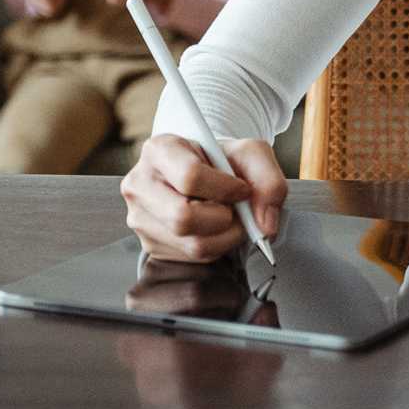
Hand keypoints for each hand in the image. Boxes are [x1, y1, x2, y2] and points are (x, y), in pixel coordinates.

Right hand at [121, 134, 286, 262]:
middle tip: (236, 210)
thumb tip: (265, 226)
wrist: (203, 173)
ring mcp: (140, 218)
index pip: (190, 177)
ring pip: (191, 244)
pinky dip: (215, 247)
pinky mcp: (150, 244)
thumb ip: (268, 181)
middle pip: (183, 217)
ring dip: (224, 237)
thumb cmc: (221, 161)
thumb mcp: (250, 154)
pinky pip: (191, 258)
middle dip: (223, 219)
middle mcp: (140, 184)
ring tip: (229, 217)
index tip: (242, 189)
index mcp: (158, 150)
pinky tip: (215, 228)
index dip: (225, 189)